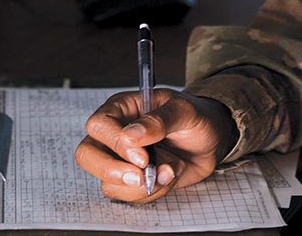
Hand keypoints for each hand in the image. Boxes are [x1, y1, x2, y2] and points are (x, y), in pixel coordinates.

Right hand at [74, 89, 237, 202]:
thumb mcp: (185, 110)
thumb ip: (160, 120)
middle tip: (142, 175)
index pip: (99, 125)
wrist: (213, 139)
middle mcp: (117, 133)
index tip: (142, 156)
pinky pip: (129, 195)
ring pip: (108, 182)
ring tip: (172, 167)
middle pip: (88, 155)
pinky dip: (153, 190)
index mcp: (124, 107)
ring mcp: (122, 159)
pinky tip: (171, 173)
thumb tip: (130, 135)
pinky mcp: (133, 180)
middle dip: (113, 171)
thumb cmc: (197, 116)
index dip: (115, 143)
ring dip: (143, 183)